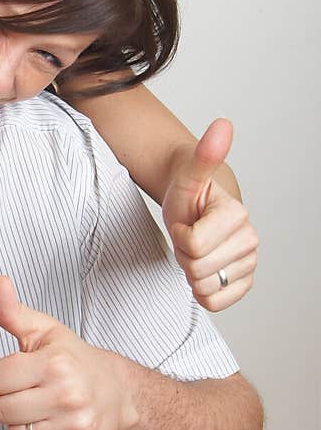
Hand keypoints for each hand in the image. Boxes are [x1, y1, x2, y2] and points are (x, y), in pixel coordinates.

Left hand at [0, 276, 134, 429]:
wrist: (117, 392)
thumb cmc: (72, 360)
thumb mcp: (42, 330)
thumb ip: (12, 311)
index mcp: (55, 363)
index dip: (1, 377)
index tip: (21, 373)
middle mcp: (68, 395)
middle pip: (0, 411)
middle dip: (9, 402)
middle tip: (32, 393)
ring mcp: (77, 426)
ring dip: (23, 427)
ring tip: (43, 411)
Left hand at [161, 119, 258, 311]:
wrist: (195, 210)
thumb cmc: (189, 194)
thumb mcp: (189, 174)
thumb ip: (205, 154)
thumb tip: (222, 125)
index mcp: (237, 215)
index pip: (193, 245)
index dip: (180, 235)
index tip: (186, 222)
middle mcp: (249, 240)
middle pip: (197, 268)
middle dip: (184, 254)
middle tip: (189, 236)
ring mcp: (248, 263)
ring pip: (204, 287)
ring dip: (191, 271)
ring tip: (195, 250)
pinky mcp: (244, 283)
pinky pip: (216, 303)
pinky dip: (203, 292)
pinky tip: (204, 269)